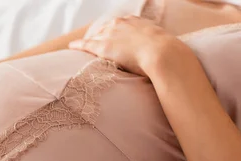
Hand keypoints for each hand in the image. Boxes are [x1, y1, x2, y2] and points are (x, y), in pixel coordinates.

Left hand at [69, 16, 195, 78]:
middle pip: (105, 30)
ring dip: (89, 44)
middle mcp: (121, 24)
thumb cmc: (168, 55)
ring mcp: (111, 34)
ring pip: (95, 37)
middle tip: (98, 46)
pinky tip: (71, 48)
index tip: (114, 39)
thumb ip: (159, 49)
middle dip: (101, 37)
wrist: (164, 55)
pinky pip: (86, 45)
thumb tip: (169, 59)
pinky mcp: (103, 46)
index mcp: (136, 21)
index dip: (116, 34)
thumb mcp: (164, 46)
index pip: (120, 25)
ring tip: (81, 49)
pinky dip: (78, 46)